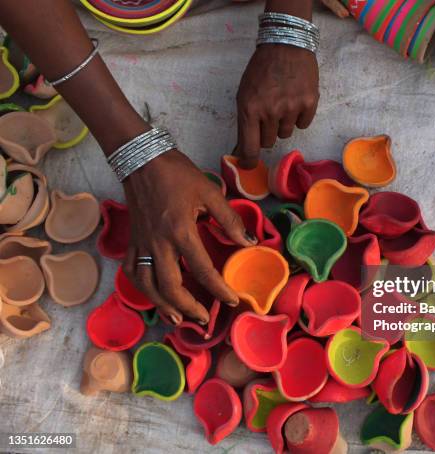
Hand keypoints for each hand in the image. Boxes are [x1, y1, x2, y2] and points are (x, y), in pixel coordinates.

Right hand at [122, 150, 254, 324]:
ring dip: (162, 306)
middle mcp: (159, 243)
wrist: (141, 159)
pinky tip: (153, 295)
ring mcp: (142, 244)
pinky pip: (132, 271)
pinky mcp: (133, 240)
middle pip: (170, 287)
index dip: (218, 289)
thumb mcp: (210, 192)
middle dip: (188, 308)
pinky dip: (142, 288)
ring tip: (177, 319)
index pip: (202, 270)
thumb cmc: (177, 174)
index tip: (231, 300)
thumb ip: (229, 219)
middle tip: (203, 319)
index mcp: (180, 231)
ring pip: (147, 285)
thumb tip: (248, 242)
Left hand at [236, 44, 318, 168]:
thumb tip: (244, 150)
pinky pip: (303, 124)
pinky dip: (299, 116)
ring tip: (282, 102)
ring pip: (285, 134)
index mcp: (249, 108)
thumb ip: (245, 121)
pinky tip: (295, 100)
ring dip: (282, 123)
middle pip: (268, 142)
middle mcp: (270, 111)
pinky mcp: (309, 103)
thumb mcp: (244, 93)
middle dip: (266, 132)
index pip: (249, 147)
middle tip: (268, 113)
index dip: (249, 161)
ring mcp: (291, 108)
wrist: (286, 44)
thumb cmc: (261, 70)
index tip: (249, 166)